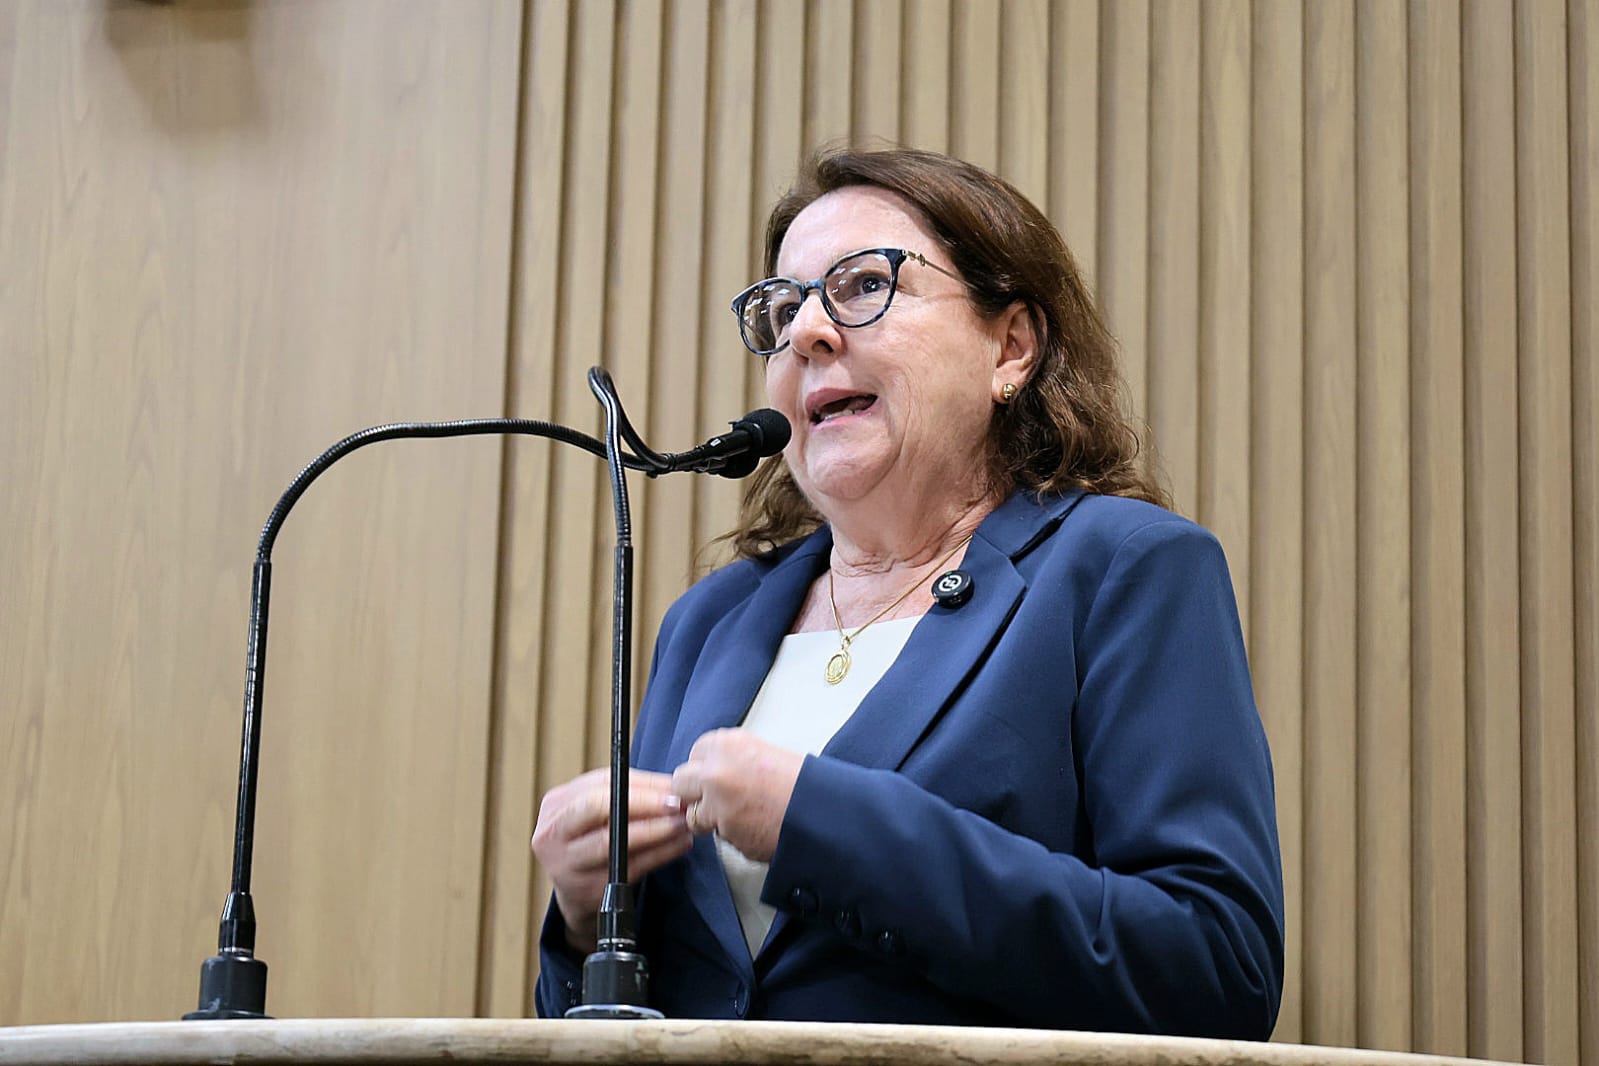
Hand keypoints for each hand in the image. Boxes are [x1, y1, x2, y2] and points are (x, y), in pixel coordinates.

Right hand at [531, 768, 690, 952]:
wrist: (577, 892)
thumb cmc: (594, 841)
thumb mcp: (599, 813)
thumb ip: (630, 794)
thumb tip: (674, 784)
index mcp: (556, 805)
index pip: (598, 783)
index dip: (639, 783)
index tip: (673, 785)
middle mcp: (552, 833)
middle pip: (596, 807)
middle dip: (643, 803)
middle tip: (676, 804)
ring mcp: (565, 864)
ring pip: (612, 841)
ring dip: (655, 830)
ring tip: (683, 823)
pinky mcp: (585, 890)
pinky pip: (628, 867)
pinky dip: (659, 854)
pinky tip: (678, 845)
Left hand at [670, 729, 803, 862]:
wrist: (822, 812)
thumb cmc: (802, 785)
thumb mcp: (762, 754)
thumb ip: (731, 760)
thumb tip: (710, 773)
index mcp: (728, 743)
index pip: (695, 754)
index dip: (704, 770)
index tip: (715, 777)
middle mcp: (716, 769)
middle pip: (681, 782)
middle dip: (695, 794)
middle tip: (718, 800)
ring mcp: (716, 802)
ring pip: (692, 814)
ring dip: (710, 819)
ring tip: (742, 817)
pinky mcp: (724, 831)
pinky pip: (715, 835)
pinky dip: (730, 836)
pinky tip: (752, 828)